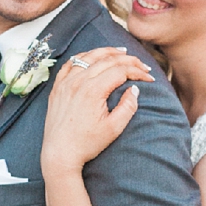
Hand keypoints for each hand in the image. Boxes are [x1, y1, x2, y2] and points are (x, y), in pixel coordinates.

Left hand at [41, 47, 154, 174]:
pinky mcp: (57, 87)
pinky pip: (70, 64)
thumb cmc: (86, 144)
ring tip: (121, 52)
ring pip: (88, 57)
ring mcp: (65, 82)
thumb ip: (128, 107)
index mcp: (93, 90)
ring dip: (107, 52)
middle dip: (128, 60)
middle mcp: (78, 81)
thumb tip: (134, 89)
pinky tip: (92, 57)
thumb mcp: (114, 128)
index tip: (148, 78)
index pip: (120, 71)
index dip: (137, 72)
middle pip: (107, 60)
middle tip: (141, 64)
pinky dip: (84, 57)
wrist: (59, 153)